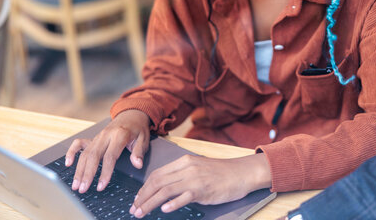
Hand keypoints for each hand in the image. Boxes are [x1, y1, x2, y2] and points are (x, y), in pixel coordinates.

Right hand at [65, 109, 150, 193]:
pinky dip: (72, 152)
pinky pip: (79, 144)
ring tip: (76, 185)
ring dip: (79, 170)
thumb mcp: (144, 138)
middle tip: (82, 189)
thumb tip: (137, 164)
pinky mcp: (93, 137)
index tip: (101, 186)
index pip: (110, 156)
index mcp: (120, 135)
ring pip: (85, 153)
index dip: (105, 172)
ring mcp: (98, 136)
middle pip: (93, 156)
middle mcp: (106, 135)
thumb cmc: (138, 128)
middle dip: (87, 174)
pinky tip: (68, 163)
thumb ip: (139, 152)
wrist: (132, 114)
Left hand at [129, 153, 271, 217]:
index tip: (137, 199)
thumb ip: (182, 175)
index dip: (143, 188)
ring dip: (150, 203)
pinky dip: (172, 204)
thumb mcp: (198, 168)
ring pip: (165, 190)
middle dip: (142, 197)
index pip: (157, 174)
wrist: (241, 172)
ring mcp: (194, 179)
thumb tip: (164, 189)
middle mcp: (187, 168)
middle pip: (157, 182)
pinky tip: (164, 210)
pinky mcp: (203, 190)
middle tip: (134, 209)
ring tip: (141, 213)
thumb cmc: (221, 173)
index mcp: (184, 162)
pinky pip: (183, 197)